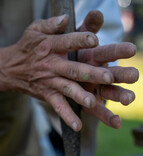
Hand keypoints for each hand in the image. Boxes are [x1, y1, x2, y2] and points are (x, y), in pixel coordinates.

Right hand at [0, 15, 114, 130]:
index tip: (95, 40)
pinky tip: (77, 126)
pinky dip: (67, 116)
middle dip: (91, 73)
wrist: (11, 68)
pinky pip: (59, 106)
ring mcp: (50, 81)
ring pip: (68, 88)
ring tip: (92, 102)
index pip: (68, 42)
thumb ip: (52, 24)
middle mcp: (52, 64)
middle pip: (74, 69)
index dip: (80, 40)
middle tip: (108, 76)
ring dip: (80, 96)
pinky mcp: (47, 94)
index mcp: (51, 46)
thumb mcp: (35, 29)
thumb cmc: (28, 47)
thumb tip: (67, 18)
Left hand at [78, 10, 138, 128]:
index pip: (108, 52)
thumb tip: (96, 12)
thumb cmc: (70, 53)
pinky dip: (108, 118)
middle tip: (134, 75)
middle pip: (113, 74)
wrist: (58, 73)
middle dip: (123, 74)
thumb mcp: (74, 39)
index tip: (131, 49)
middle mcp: (99, 74)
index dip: (118, 50)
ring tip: (129, 100)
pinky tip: (117, 124)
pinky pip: (98, 112)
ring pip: (110, 93)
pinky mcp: (90, 105)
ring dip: (120, 96)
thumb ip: (86, 28)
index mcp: (94, 57)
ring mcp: (96, 90)